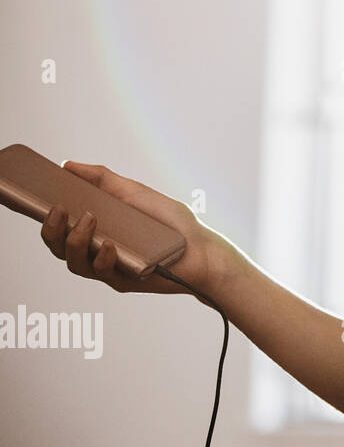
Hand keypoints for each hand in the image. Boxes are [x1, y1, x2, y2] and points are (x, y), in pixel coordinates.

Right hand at [39, 160, 239, 302]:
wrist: (203, 249)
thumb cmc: (171, 222)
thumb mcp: (135, 193)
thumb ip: (103, 179)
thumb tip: (68, 165)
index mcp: (97, 229)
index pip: (60, 227)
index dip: (46, 217)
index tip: (37, 199)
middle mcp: (97, 250)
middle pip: (59, 246)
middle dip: (52, 229)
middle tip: (59, 209)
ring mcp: (109, 268)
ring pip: (74, 262)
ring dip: (76, 241)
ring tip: (89, 220)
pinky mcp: (123, 281)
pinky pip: (102, 273)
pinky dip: (103, 257)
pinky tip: (110, 245)